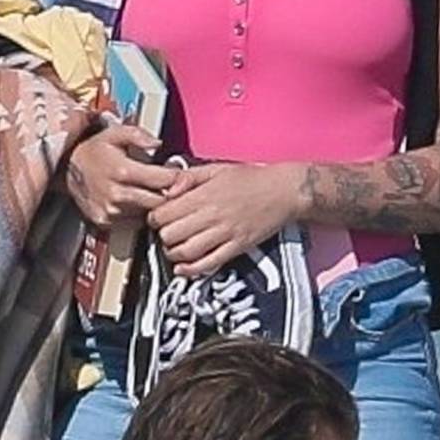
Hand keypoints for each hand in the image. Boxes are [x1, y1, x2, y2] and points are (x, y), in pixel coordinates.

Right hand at [63, 122, 176, 229]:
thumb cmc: (94, 151)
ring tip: (151, 191)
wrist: (67, 169)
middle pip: (160, 202)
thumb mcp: (114, 133)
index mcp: (123, 171)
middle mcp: (117, 195)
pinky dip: (139, 214)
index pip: (164, 181)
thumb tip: (157, 143)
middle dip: (170, 194)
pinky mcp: (105, 222)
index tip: (179, 174)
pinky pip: (134, 223)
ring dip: (154, 205)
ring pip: (148, 214)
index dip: (178, 178)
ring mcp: (111, 211)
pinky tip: (136, 200)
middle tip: (170, 185)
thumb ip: (138, 135)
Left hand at [148, 161, 303, 276]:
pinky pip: (209, 263)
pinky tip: (182, 268)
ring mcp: (225, 233)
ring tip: (172, 249)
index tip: (157, 217)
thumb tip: (167, 189)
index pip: (164, 213)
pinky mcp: (237, 247)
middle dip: (162, 235)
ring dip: (173, 253)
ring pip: (186, 251)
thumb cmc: (252, 178)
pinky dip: (191, 270)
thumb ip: (189, 177)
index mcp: (204, 194)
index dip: (154, 217)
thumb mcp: (217, 169)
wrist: (284, 191)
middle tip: (164, 232)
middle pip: (171, 234)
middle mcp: (212, 215)